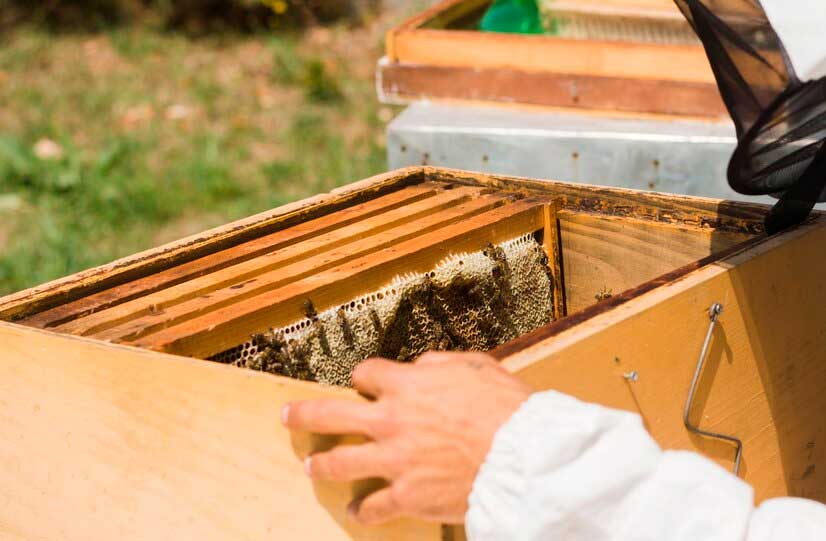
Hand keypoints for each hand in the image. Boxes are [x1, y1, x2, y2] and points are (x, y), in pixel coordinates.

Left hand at [281, 351, 531, 524]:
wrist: (523, 456)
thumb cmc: (506, 408)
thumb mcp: (475, 366)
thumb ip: (439, 363)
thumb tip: (419, 367)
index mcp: (407, 385)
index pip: (364, 374)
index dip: (363, 377)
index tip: (363, 382)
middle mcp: (390, 420)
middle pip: (330, 414)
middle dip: (304, 414)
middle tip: (289, 415)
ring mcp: (394, 460)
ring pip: (340, 462)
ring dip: (322, 464)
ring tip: (311, 466)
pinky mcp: (406, 496)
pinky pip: (373, 507)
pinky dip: (363, 511)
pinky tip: (356, 513)